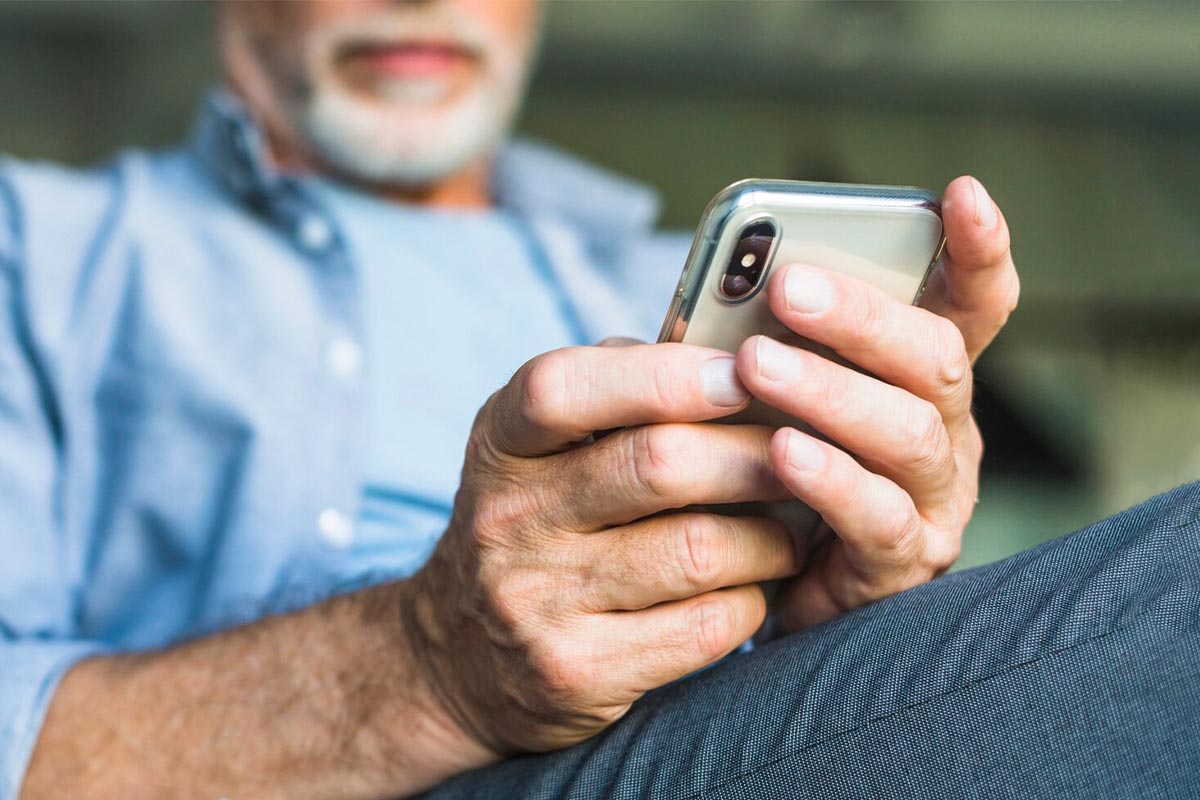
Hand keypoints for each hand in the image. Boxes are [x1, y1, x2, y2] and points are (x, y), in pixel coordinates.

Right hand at [403, 343, 799, 759]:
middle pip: (657, 465)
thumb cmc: (534, 524)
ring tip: (791, 527)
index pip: (563, 388)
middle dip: (752, 455)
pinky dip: (754, 599)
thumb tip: (732, 351)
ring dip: (770, 536)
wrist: (459, 659)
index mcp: (499, 443)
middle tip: (803, 454)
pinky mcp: (577, 673)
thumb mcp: (539, 448)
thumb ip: (614, 392)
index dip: (662, 375)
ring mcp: (537, 602)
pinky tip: (757, 586)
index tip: (741, 373)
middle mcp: (507, 519)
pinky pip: (706, 626)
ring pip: (698, 549)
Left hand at [735, 176, 1018, 630]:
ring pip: (909, 434)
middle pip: (936, 358)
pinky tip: (783, 452)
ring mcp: (934, 498)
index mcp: (918, 373)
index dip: (978, 250)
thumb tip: (729, 280)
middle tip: (788, 288)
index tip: (962, 193)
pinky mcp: (902, 562)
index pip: (973, 303)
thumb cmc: (762, 459)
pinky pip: (877, 516)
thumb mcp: (766, 385)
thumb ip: (769, 335)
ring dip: (832, 393)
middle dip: (864, 319)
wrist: (755, 576)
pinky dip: (831, 479)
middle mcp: (944, 427)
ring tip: (758, 365)